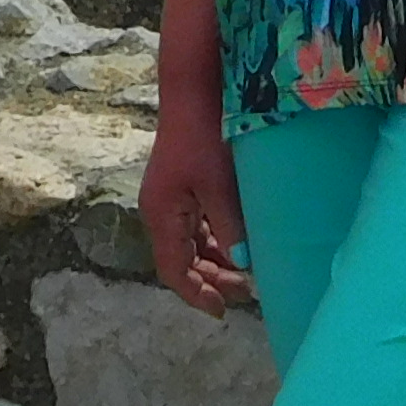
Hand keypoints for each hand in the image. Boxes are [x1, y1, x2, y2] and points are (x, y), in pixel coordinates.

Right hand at [137, 108, 251, 316]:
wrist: (193, 94)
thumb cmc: (203, 138)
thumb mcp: (218, 186)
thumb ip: (229, 227)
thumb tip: (242, 265)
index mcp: (162, 216)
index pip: (174, 270)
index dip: (195, 293)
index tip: (220, 311)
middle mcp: (160, 212)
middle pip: (181, 260)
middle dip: (210, 280)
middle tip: (243, 292)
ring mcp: (169, 200)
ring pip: (190, 245)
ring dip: (214, 262)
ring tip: (244, 275)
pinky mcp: (182, 188)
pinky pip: (196, 227)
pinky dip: (214, 241)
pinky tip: (236, 246)